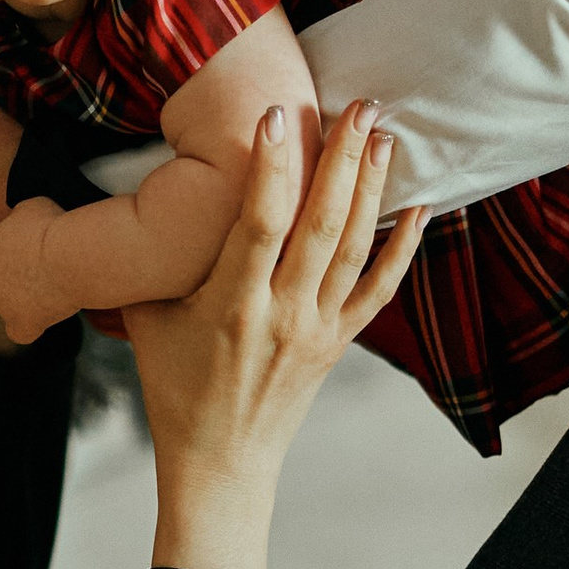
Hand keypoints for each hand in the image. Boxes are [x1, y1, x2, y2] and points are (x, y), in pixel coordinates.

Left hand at [0, 192, 69, 345]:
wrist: (71, 257)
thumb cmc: (55, 227)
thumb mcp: (31, 206)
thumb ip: (18, 218)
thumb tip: (20, 223)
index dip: (19, 245)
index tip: (40, 242)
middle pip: (3, 276)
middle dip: (23, 271)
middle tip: (53, 262)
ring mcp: (1, 302)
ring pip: (14, 301)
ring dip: (32, 295)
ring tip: (60, 282)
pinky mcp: (20, 322)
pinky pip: (20, 331)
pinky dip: (30, 326)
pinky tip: (45, 317)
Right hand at [128, 100, 423, 568]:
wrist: (220, 462)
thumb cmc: (174, 387)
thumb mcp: (149, 318)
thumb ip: (155, 258)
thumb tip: (147, 194)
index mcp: (231, 306)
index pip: (257, 223)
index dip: (271, 167)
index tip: (277, 115)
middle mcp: (282, 314)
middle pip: (321, 225)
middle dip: (342, 160)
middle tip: (358, 105)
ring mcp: (318, 329)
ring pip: (356, 249)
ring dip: (372, 188)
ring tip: (383, 135)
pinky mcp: (338, 342)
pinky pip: (378, 290)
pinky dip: (404, 249)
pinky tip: (421, 209)